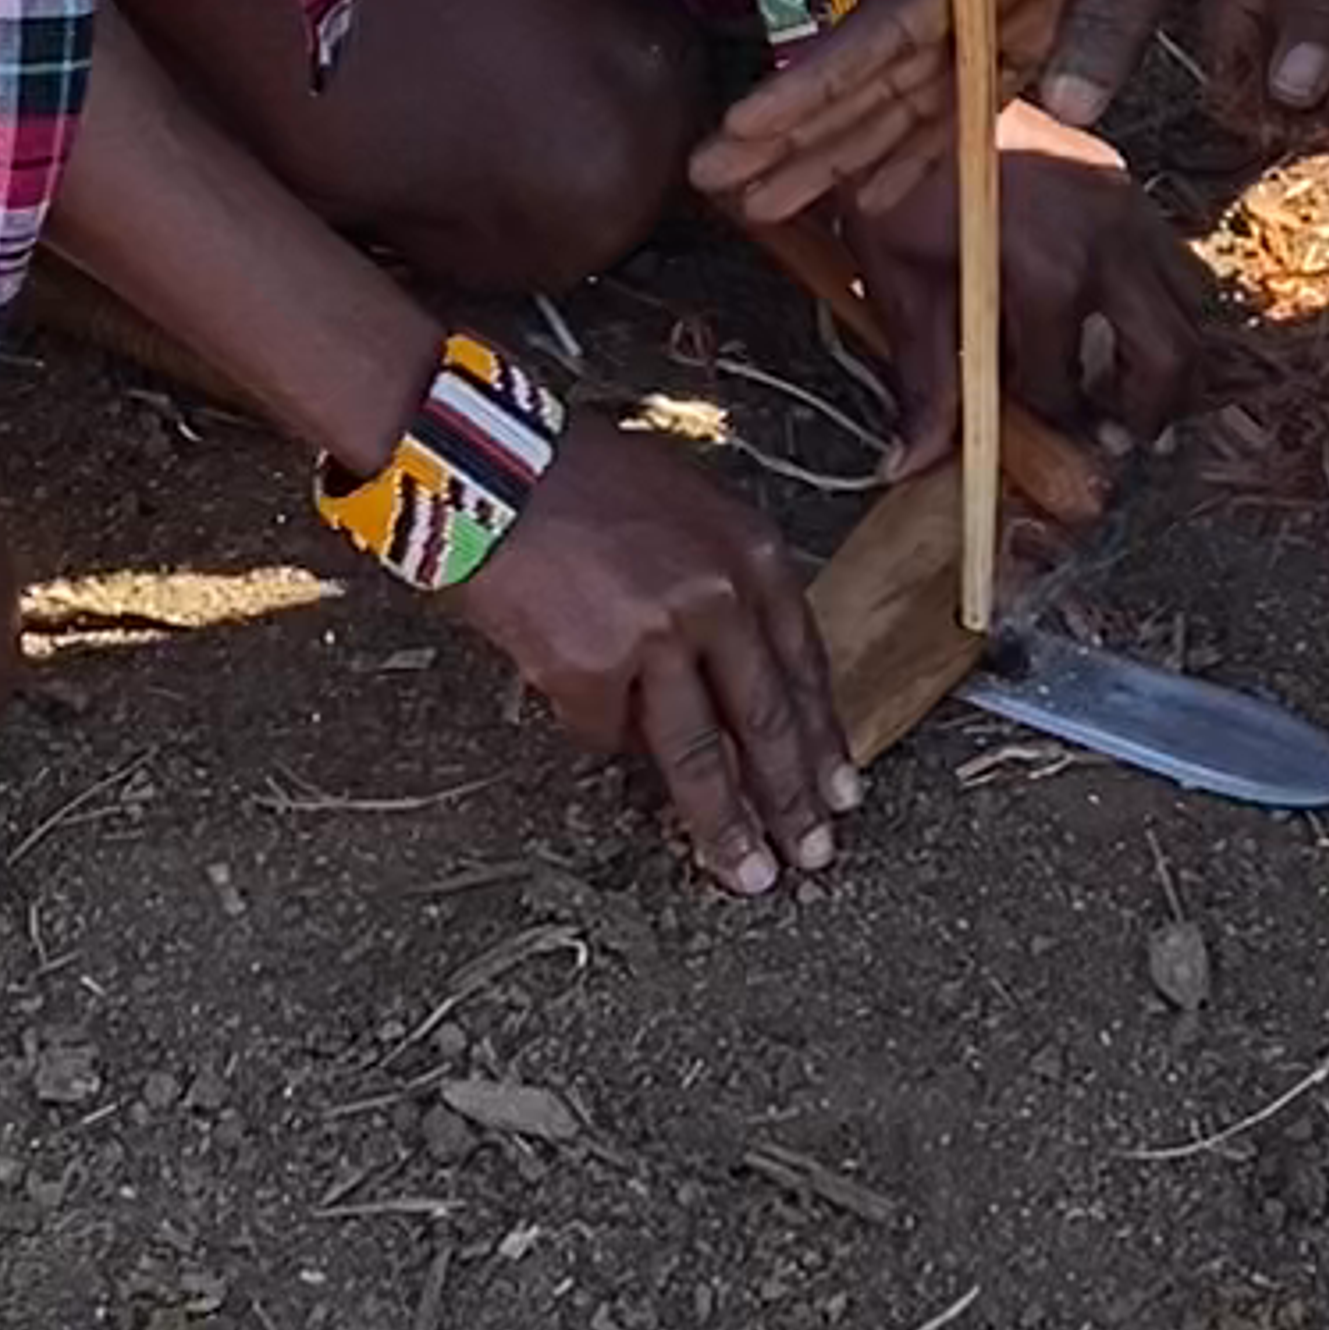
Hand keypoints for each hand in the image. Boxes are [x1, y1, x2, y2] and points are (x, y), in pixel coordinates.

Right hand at [458, 423, 856, 896]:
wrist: (488, 457)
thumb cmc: (578, 475)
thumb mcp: (685, 508)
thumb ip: (724, 585)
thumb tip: (740, 678)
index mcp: (750, 553)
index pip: (804, 665)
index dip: (824, 737)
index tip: (840, 791)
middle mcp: (717, 596)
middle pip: (766, 721)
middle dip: (793, 799)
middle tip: (812, 853)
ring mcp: (657, 635)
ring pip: (698, 755)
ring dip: (725, 824)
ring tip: (746, 872)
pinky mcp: (590, 668)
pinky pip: (607, 734)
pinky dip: (603, 738)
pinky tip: (596, 730)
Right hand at [692, 0, 1328, 221]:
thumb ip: (1116, 5)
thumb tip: (1064, 113)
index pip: (894, 23)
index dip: (820, 85)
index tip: (748, 131)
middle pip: (886, 65)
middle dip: (805, 129)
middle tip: (723, 187)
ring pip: (923, 82)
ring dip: (853, 141)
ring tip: (779, 198)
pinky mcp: (1067, 3)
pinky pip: (984, 83)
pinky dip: (934, 133)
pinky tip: (894, 178)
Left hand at [837, 119, 1215, 469]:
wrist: (914, 78)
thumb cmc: (894, 177)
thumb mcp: (899, 277)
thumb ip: (924, 376)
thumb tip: (911, 463)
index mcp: (1049, 271)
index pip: (1067, 382)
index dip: (1055, 421)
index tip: (1044, 437)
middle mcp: (1106, 239)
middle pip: (1170, 352)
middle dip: (1152, 409)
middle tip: (1125, 441)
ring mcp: (1125, 204)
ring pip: (1188, 303)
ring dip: (1169, 354)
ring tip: (1134, 391)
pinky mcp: (1124, 179)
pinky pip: (1170, 255)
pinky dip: (1160, 300)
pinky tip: (1118, 318)